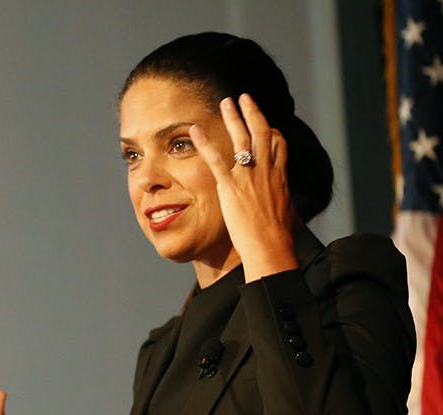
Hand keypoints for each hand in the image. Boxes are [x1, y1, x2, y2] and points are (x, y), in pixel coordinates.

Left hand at [191, 94, 297, 281]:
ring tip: (225, 101)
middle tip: (244, 97)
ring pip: (242, 138)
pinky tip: (194, 131)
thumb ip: (285, 206)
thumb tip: (288, 212)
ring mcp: (249, 177)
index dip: (272, 130)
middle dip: (253, 112)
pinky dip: (204, 142)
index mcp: (281, 177)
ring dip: (233, 117)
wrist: (271, 247)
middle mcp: (267, 171)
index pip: (280, 144)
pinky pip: (215, 159)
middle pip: (262, 132)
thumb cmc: (278, 239)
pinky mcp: (231, 187)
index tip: (265, 122)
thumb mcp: (287, 215)